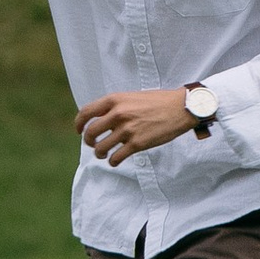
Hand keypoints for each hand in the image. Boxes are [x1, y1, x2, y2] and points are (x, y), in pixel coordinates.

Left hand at [76, 86, 198, 165]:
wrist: (180, 108)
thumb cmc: (157, 102)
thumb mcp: (132, 97)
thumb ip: (115, 106)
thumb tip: (100, 119)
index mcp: (115, 100)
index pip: (86, 112)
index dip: (78, 124)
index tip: (79, 131)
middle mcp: (118, 114)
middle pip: (90, 133)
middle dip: (89, 142)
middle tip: (93, 145)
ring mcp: (127, 130)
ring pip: (101, 148)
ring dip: (100, 154)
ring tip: (104, 154)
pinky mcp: (137, 144)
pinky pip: (116, 158)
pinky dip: (113, 162)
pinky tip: (116, 160)